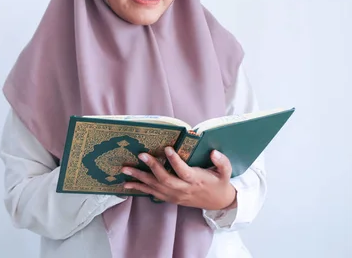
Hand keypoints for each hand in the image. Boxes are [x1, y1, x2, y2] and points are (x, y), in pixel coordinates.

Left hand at [121, 147, 236, 210]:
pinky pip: (153, 194)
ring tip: (125, 170)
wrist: (219, 203)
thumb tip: (214, 152)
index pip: (183, 171)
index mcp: (196, 180)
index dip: (175, 161)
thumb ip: (222, 162)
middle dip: (151, 167)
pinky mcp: (170, 198)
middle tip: (140, 155)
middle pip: (165, 179)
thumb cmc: (220, 183)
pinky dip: (140, 189)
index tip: (167, 148)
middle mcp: (183, 189)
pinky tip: (127, 184)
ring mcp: (175, 195)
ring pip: (155, 187)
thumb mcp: (226, 172)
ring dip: (139, 179)